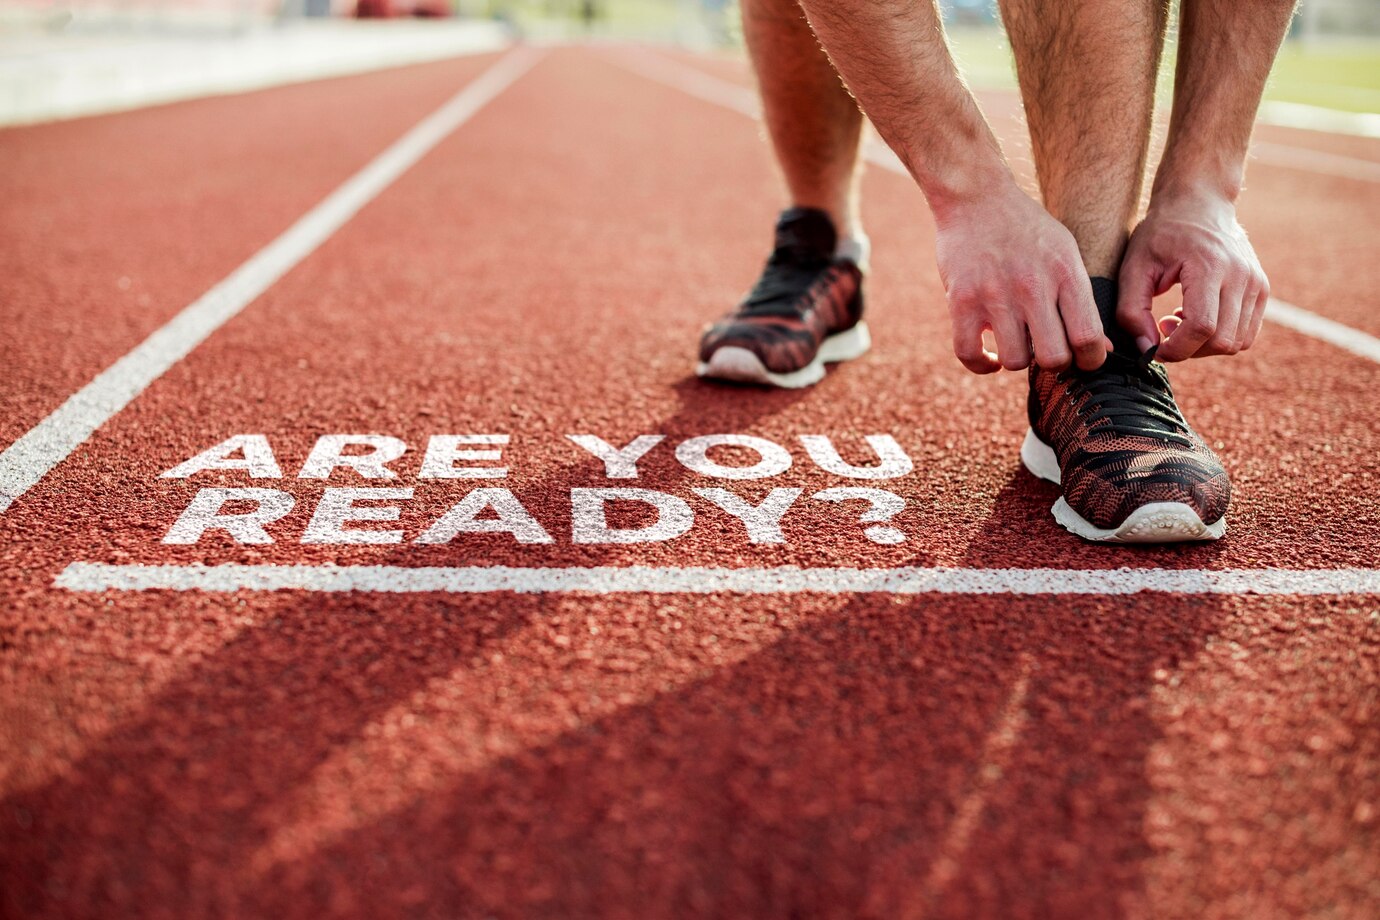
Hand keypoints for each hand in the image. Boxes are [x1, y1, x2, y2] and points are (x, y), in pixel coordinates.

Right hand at [935, 181, 1110, 373]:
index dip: (1090, 360)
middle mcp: (1032, 287)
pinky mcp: (961, 301)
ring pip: (1015, 360)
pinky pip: (970, 354)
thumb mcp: (1064, 254)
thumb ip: (1081, 301)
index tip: (1082, 358)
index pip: (1088, 338)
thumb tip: (1099, 350)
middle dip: (1055, 364)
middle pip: (1053, 358)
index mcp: (1064, 274)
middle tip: (1047, 350)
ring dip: (1018, 359)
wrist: (976, 197)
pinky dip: (982, 364)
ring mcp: (994, 295)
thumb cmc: (1026, 229)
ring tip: (1017, 342)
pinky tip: (990, 355)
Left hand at [1117, 188, 1269, 360]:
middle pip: (1222, 341)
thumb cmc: (1161, 233)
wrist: (1199, 202)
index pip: (1202, 327)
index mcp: (1210, 267)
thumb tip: (1146, 348)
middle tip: (1164, 327)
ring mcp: (1256, 283)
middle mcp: (1241, 276)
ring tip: (1180, 319)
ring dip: (1204, 345)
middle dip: (1188, 348)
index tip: (1153, 347)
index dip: (1176, 348)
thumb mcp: (1133, 268)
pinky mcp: (1261, 289)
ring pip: (1237, 342)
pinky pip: (1247, 334)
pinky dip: (1221, 337)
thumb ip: (1132, 311)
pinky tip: (1198, 316)